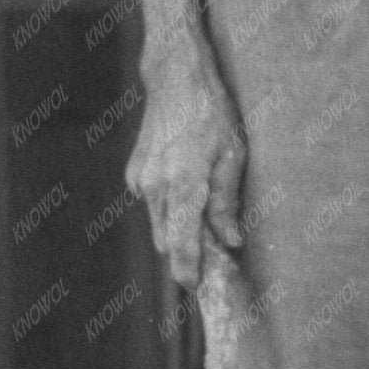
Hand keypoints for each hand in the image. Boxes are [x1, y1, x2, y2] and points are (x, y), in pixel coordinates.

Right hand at [126, 53, 245, 289]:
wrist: (176, 79)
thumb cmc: (211, 113)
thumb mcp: (233, 156)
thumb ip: (227, 203)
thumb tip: (230, 241)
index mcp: (183, 185)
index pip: (182, 244)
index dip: (189, 271)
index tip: (197, 288)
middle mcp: (156, 187)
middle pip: (167, 241)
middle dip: (187, 254)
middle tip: (213, 258)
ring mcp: (141, 181)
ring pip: (159, 225)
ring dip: (179, 233)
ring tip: (204, 226)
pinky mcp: (135, 173)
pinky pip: (154, 206)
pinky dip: (169, 211)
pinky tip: (187, 194)